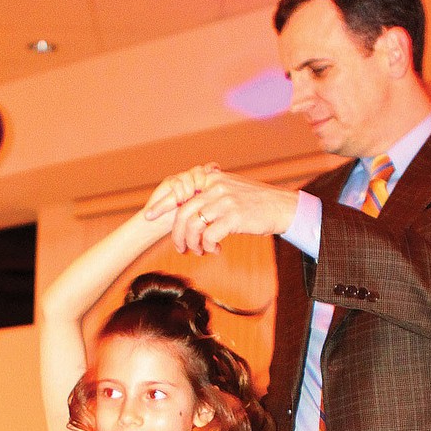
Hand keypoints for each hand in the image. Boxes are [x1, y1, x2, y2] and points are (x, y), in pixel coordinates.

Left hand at [147, 167, 297, 254]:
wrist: (282, 207)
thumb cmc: (256, 204)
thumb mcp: (231, 190)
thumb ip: (212, 194)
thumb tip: (193, 209)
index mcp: (212, 180)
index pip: (181, 191)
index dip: (162, 204)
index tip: (148, 216)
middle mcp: (216, 187)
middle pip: (183, 213)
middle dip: (177, 235)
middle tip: (180, 248)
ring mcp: (225, 201)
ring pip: (194, 225)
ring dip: (193, 244)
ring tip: (200, 251)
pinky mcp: (234, 216)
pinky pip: (210, 235)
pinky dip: (208, 246)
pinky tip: (216, 250)